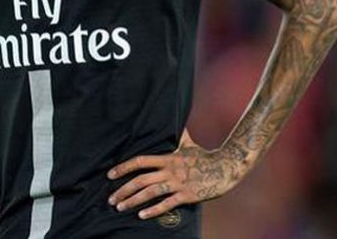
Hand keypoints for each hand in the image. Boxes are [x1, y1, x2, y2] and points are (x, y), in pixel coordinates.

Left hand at [106, 132, 246, 219]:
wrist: (226, 167)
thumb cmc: (205, 156)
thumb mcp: (188, 144)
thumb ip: (178, 136)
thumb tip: (175, 121)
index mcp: (167, 158)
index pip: (140, 161)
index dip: (123, 167)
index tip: (110, 174)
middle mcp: (170, 170)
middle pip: (141, 180)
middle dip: (123, 190)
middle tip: (111, 199)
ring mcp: (178, 183)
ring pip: (151, 192)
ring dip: (133, 201)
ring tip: (120, 207)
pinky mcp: (187, 195)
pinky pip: (167, 204)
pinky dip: (154, 210)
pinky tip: (142, 215)